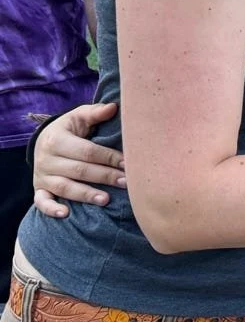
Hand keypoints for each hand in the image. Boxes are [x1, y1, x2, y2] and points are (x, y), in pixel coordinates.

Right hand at [32, 102, 124, 216]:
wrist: (44, 141)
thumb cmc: (70, 129)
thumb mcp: (79, 117)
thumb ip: (95, 113)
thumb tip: (114, 107)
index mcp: (57, 139)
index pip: (88, 151)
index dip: (109, 157)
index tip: (129, 163)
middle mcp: (47, 159)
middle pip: (79, 170)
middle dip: (104, 177)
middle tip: (126, 182)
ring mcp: (42, 176)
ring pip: (64, 187)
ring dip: (86, 194)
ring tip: (106, 200)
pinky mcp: (39, 189)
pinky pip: (41, 202)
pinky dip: (51, 209)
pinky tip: (66, 214)